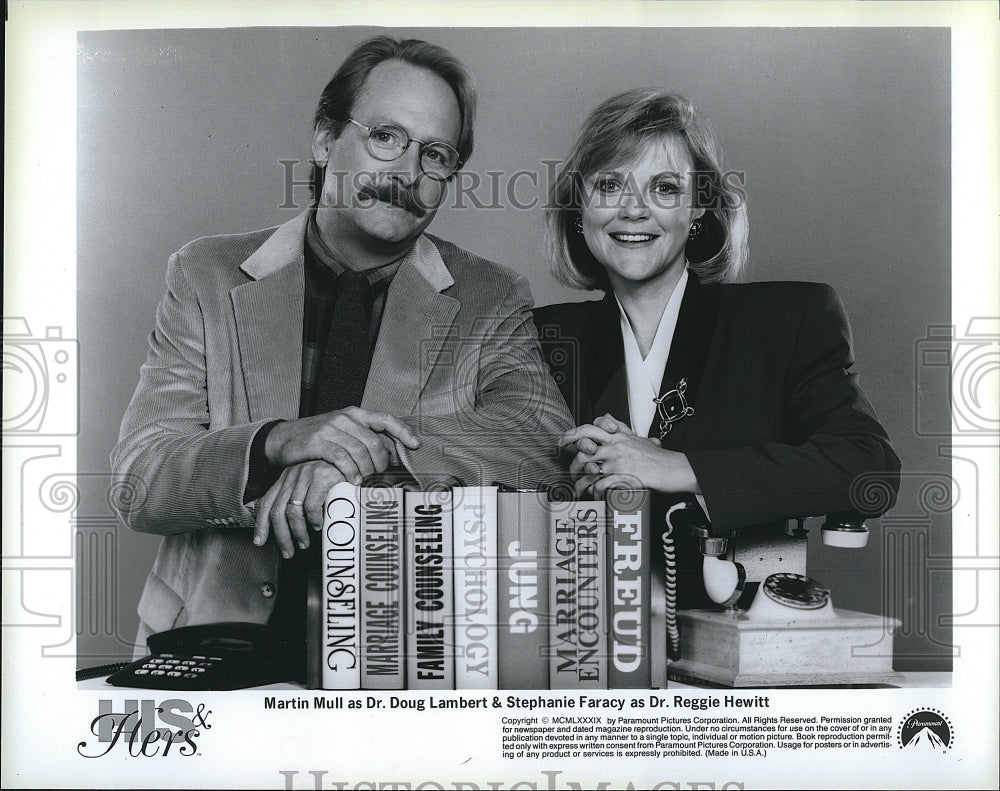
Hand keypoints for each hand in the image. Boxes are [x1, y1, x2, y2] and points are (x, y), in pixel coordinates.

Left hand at [253, 460, 346, 557]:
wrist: (355, 463)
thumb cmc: (334, 481)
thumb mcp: (309, 489)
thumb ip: (296, 501)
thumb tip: (285, 527)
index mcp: (286, 478)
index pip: (266, 502)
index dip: (261, 524)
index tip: (259, 542)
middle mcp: (293, 475)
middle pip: (277, 511)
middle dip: (281, 536)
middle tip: (288, 552)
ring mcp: (306, 474)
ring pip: (292, 511)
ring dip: (298, 532)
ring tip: (304, 543)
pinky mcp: (322, 477)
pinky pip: (311, 506)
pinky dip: (313, 520)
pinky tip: (318, 526)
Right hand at [265, 407, 419, 483]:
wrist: (283, 439)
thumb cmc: (317, 439)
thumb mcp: (341, 432)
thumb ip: (361, 438)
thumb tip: (388, 454)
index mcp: (355, 414)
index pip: (386, 419)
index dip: (403, 432)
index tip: (416, 445)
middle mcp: (345, 418)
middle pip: (375, 441)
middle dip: (382, 462)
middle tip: (381, 476)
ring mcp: (330, 428)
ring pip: (360, 451)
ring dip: (367, 470)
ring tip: (366, 481)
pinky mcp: (318, 441)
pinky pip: (342, 458)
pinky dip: (350, 472)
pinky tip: (352, 480)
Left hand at [559, 413, 699, 497]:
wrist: (675, 468)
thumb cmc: (660, 457)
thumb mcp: (641, 438)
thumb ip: (624, 431)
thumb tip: (611, 421)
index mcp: (619, 435)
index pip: (592, 426)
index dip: (574, 433)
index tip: (564, 440)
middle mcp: (616, 445)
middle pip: (584, 446)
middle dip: (573, 461)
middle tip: (571, 472)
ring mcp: (618, 460)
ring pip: (588, 467)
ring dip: (581, 481)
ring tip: (580, 489)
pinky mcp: (622, 476)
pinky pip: (599, 484)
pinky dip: (594, 491)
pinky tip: (596, 495)